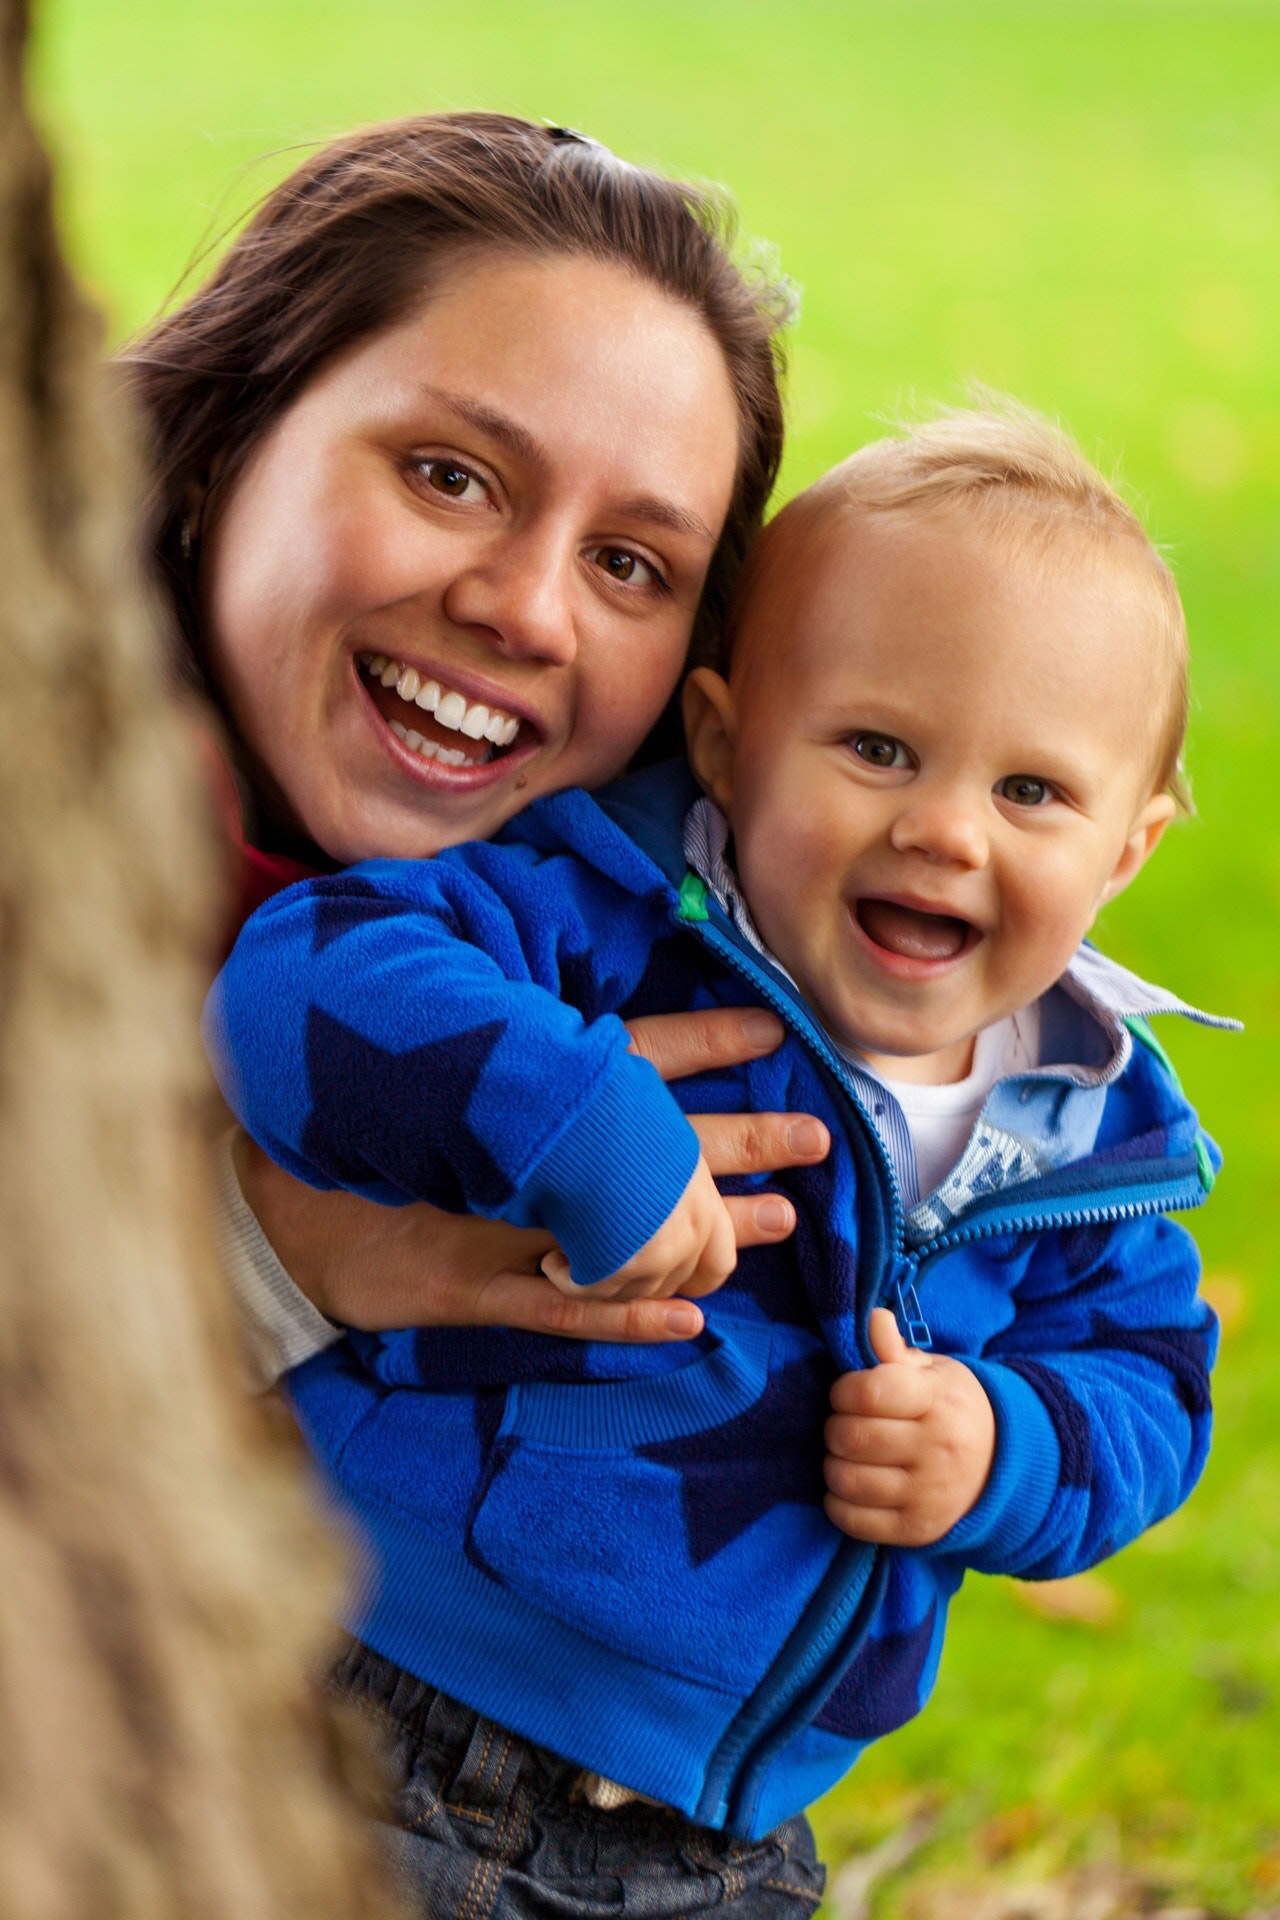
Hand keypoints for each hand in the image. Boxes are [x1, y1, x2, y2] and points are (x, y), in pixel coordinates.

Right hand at [236, 1006, 828, 1344]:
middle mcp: (518, 1155)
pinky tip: (690, 1325)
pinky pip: (560, 1306)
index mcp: (513, 1097)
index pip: (628, 1058)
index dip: (704, 1045)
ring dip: (711, 1228)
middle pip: (651, 1143)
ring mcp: (497, 1225)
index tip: (778, 1034)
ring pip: (624, 1226)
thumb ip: (509, 1057)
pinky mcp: (468, 1290)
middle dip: (741, 1140)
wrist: (266, 1204)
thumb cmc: (362, 1133)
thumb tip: (592, 1030)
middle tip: (822, 1137)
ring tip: (790, 1221)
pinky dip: (624, 1315)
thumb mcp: (433, 1081)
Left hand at [823, 1308, 995, 1545]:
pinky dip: (838, 1502)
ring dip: (834, 1464)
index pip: (870, 1392)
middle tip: (846, 1423)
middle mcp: (936, 1451)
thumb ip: (895, 1350)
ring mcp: (927, 1495)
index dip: (845, 1389)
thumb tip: (873, 1318)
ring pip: (847, 1479)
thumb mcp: (933, 1372)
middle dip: (835, 1426)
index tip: (848, 1392)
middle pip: (853, 1436)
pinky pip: (852, 1520)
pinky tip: (852, 1485)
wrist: (1001, 1466)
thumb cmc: (951, 1409)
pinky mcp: (916, 1530)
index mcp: (938, 1402)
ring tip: (848, 1454)